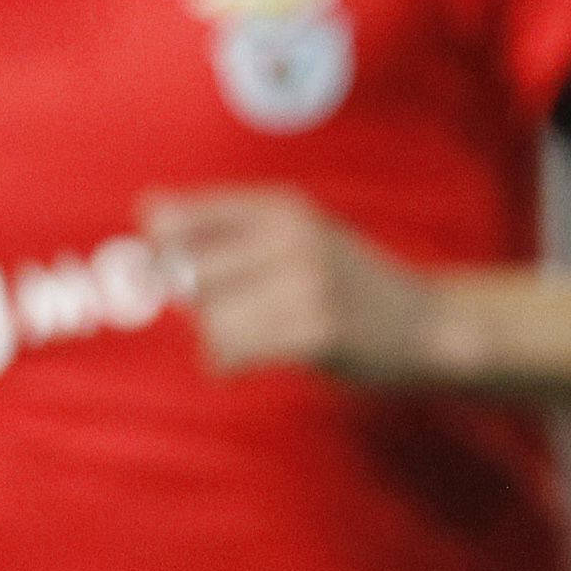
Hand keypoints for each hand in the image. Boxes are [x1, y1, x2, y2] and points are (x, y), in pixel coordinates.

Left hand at [142, 189, 440, 384]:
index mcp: (281, 206)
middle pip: (188, 277)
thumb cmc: (344, 280)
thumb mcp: (293, 232)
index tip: (171, 272)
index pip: (178, 219)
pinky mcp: (315, 330)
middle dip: (197, 305)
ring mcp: (307, 282)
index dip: (160, 253)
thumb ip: (223, 221)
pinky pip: (233, 351)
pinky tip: (253, 360)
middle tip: (234, 313)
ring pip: (209, 319)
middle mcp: (292, 235)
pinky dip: (229, 363)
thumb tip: (146, 207)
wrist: (425, 321)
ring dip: (218, 338)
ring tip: (255, 336)